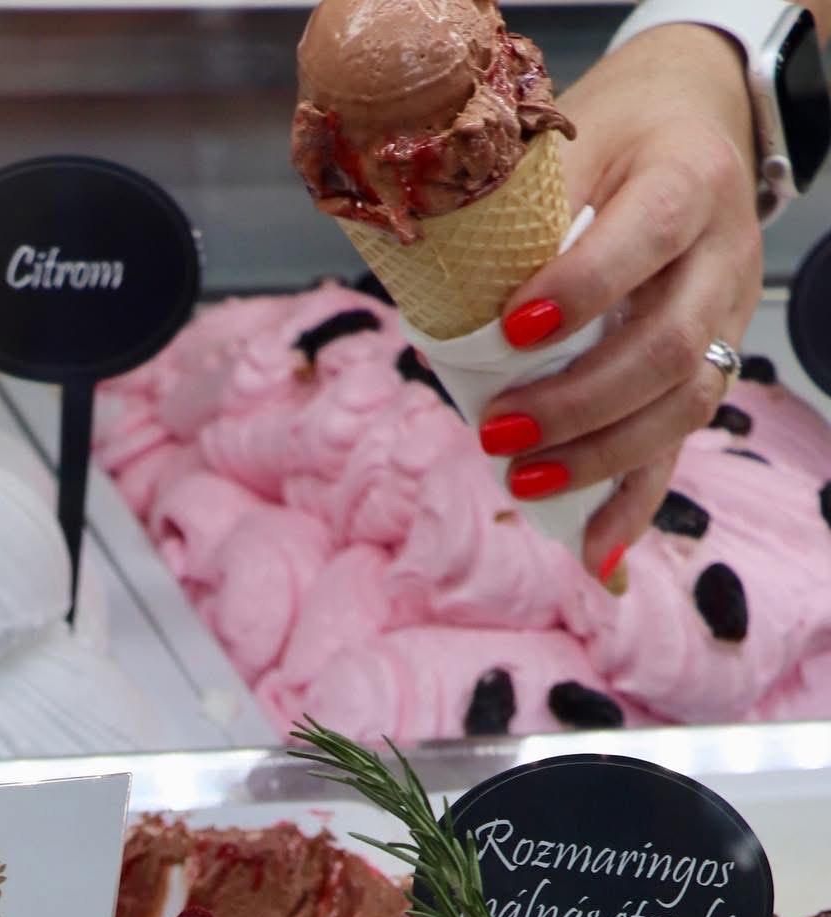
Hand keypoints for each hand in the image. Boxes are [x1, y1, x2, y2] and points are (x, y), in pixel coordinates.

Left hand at [479, 26, 761, 582]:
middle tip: (495, 432)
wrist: (696, 124)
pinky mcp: (712, 366)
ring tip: (522, 485)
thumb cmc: (615, 136)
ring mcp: (725, 317)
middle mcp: (719, 255)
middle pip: (667, 345)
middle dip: (578, 402)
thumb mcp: (569, 138)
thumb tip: (432, 288)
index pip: (646, 237)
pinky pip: (681, 446)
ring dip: (600, 459)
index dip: (583, 289)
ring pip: (683, 406)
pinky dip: (635, 505)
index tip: (511, 331)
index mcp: (684, 180)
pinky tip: (594, 553)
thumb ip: (518, 207)